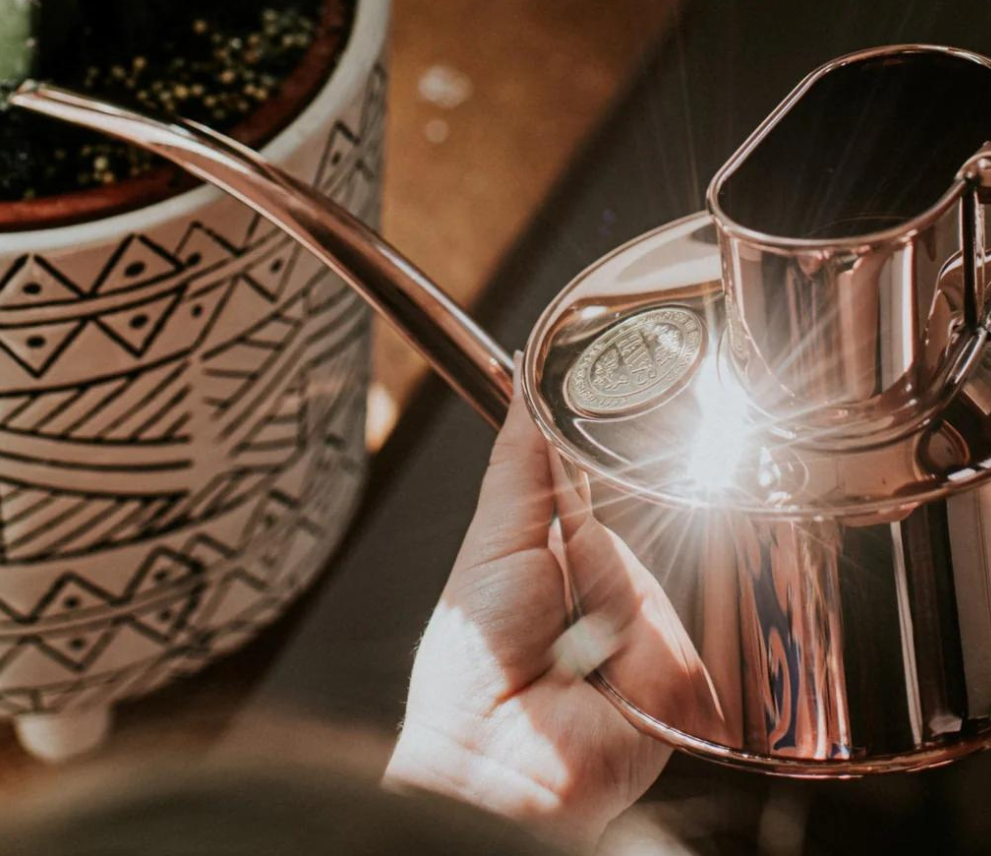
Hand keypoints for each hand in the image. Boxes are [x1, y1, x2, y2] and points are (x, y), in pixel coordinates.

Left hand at [384, 364, 724, 849]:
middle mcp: (609, 592)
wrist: (493, 760)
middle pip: (637, 521)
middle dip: (594, 540)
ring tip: (568, 636)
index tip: (604, 420)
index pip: (602, 493)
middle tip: (551, 584)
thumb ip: (518, 465)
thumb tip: (528, 392)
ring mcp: (647, 634)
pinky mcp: (680, 675)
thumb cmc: (472, 666)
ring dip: (603, 589)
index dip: (606, 465)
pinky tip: (601, 664)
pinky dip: (631, 633)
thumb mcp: (492, 541)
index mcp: (562, 557)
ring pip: (654, 567)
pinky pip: (672, 623)